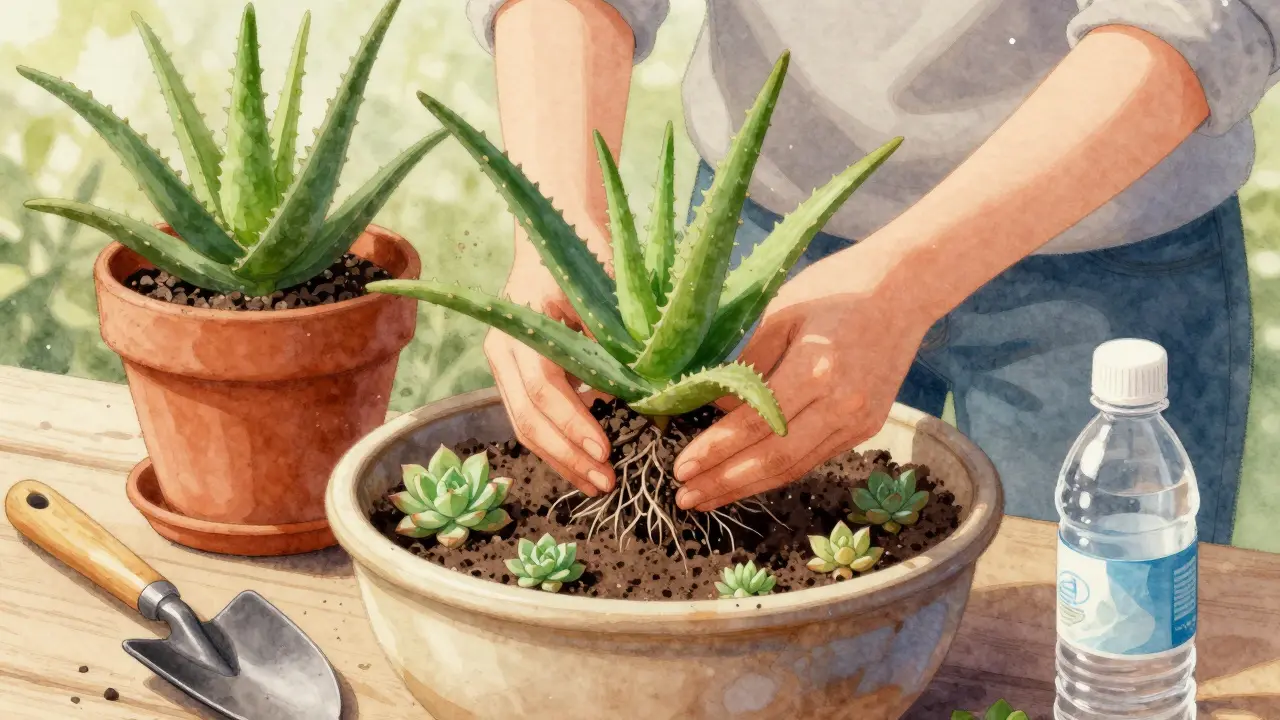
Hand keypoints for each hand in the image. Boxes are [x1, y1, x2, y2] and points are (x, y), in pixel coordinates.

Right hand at [484, 227, 616, 496]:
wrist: (554, 231)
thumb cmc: (584, 255)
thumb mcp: (603, 291)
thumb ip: (614, 340)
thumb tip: (643, 393)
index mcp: (521, 327)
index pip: (544, 387)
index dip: (574, 423)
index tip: (606, 450)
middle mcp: (503, 349)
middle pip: (527, 417)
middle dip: (567, 456)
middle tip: (606, 482)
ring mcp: (504, 364)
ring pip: (525, 425)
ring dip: (561, 459)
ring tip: (597, 484)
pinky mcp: (515, 374)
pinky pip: (532, 417)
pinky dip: (558, 444)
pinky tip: (585, 464)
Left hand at [672, 250, 934, 510]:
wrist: (903, 289)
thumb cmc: (834, 289)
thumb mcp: (779, 312)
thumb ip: (745, 364)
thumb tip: (711, 408)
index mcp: (816, 368)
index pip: (755, 423)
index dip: (715, 450)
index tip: (681, 467)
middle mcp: (842, 403)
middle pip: (775, 458)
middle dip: (725, 482)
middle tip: (685, 497)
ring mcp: (859, 420)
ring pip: (795, 467)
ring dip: (747, 486)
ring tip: (706, 497)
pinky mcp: (867, 428)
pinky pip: (813, 458)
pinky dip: (776, 472)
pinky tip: (745, 478)